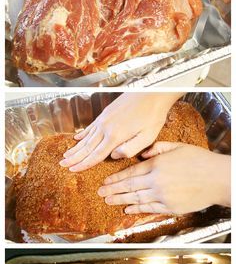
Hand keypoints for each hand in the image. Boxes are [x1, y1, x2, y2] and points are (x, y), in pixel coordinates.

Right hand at [59, 92, 180, 171]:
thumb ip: (130, 149)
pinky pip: (91, 126)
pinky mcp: (106, 113)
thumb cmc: (153, 115)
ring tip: (65, 155)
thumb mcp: (147, 137)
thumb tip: (113, 156)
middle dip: (74, 158)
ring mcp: (104, 119)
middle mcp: (106, 128)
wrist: (153, 93)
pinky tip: (77, 138)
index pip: (95, 155)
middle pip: (87, 147)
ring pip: (86, 137)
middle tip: (62, 165)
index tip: (72, 170)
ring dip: (75, 147)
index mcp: (115, 137)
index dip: (83, 164)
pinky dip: (83, 134)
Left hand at [97, 143, 230, 213]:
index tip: (106, 181)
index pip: (130, 173)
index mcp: (156, 164)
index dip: (116, 178)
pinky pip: (149, 209)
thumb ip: (157, 148)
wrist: (217, 179)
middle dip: (112, 190)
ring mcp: (162, 196)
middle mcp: (156, 181)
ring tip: (109, 202)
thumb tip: (142, 153)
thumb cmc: (200, 161)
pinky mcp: (170, 207)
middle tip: (100, 193)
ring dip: (120, 201)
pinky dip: (137, 209)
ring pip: (136, 199)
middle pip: (129, 187)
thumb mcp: (177, 146)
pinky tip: (128, 209)